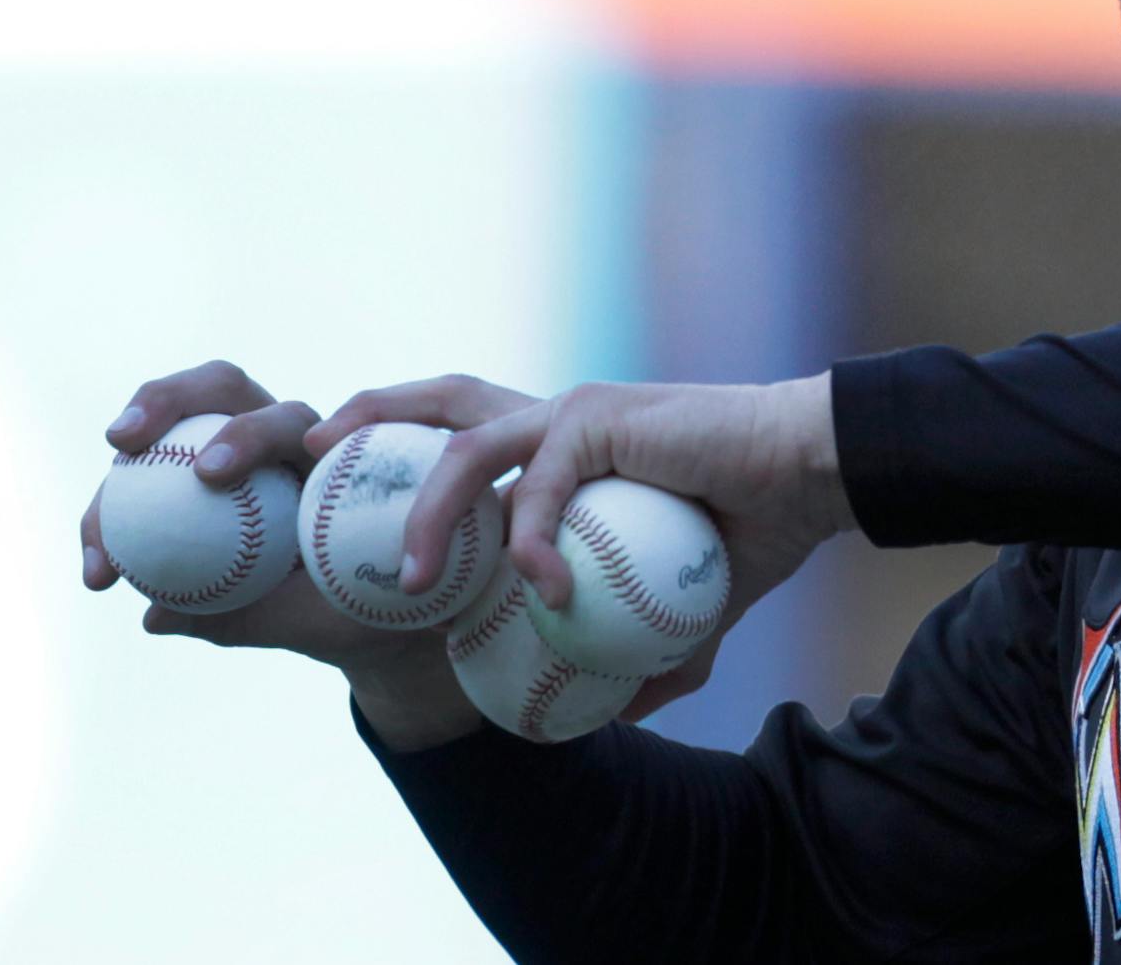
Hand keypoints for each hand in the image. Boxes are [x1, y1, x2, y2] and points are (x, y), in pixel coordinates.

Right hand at [83, 360, 480, 747]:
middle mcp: (274, 435)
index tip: (209, 473)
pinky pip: (138, 496)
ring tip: (96, 548)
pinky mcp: (183, 483)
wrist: (356, 610)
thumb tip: (168, 617)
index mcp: (327, 451)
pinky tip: (97, 574)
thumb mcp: (333, 619)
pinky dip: (110, 528)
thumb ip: (266, 614)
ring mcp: (222, 452)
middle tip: (122, 443)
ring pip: (159, 441)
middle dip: (162, 399)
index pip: (288, 419)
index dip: (247, 435)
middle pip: (215, 389)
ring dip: (116, 484)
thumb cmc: (358, 606)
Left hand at [308, 374, 853, 722]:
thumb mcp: (690, 606)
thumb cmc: (757, 527)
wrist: (810, 478)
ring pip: (468, 451)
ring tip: (407, 582)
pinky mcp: (598, 419)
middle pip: (439, 411)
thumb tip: (616, 709)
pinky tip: (545, 587)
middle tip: (310, 467)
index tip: (361, 515)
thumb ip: (649, 649)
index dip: (410, 468)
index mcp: (565, 452)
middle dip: (367, 426)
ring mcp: (572, 415)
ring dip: (426, 513)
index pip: (467, 441)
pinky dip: (530, 539)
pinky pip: (539, 483)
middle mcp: (556, 422)